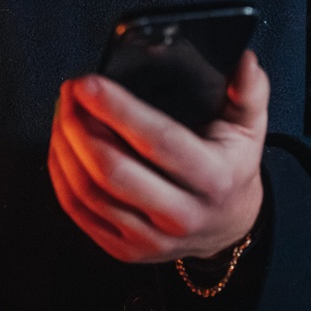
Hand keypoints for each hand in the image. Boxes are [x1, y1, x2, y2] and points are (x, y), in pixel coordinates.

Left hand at [48, 49, 268, 262]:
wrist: (229, 226)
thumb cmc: (231, 164)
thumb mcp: (249, 126)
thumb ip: (249, 91)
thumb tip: (245, 61)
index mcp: (213, 178)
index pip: (158, 141)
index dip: (117, 109)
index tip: (87, 82)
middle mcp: (182, 214)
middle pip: (113, 169)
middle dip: (79, 123)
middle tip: (70, 90)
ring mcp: (152, 238)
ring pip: (89, 191)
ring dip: (65, 145)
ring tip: (63, 110)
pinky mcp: (127, 250)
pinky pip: (80, 211)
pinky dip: (61, 173)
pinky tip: (60, 143)